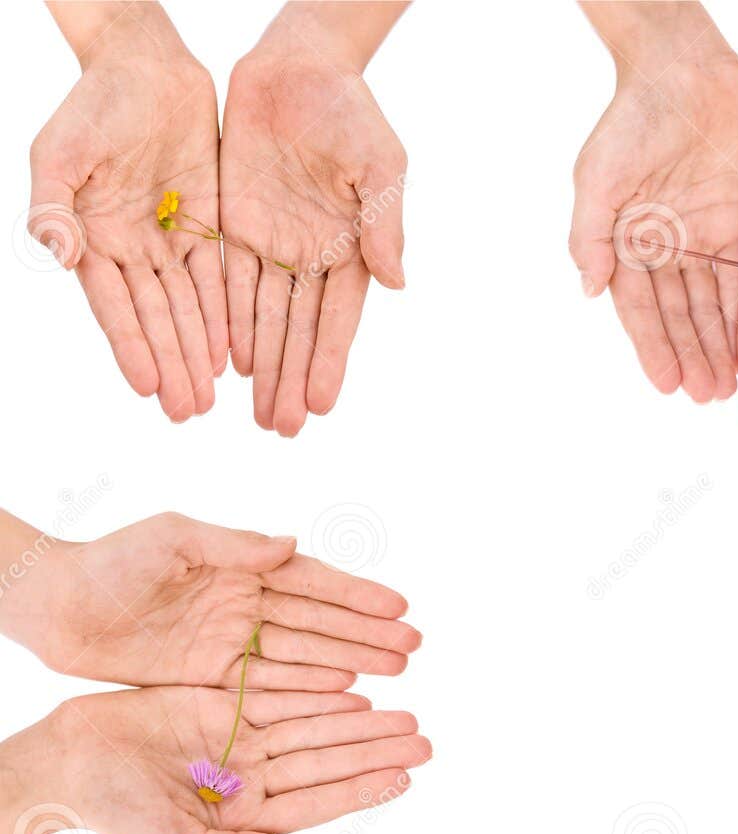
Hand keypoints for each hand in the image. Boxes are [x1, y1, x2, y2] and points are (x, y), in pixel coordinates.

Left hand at [0, 511, 418, 689]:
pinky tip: (347, 692)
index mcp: (240, 566)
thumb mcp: (171, 539)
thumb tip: (290, 545)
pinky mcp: (213, 676)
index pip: (311, 582)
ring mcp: (232, 642)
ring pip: (305, 654)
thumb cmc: (110, 561)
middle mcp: (245, 604)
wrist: (57, 606)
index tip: (398, 606)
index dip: (356, 595)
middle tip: (413, 645)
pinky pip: (273, 684)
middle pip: (319, 621)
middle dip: (368, 633)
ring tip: (396, 669)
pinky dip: (311, 688)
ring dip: (352, 660)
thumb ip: (232, 544)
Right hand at [25, 685, 427, 833]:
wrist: (65, 761)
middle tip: (423, 737)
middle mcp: (252, 778)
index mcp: (247, 815)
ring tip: (403, 712)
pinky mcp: (221, 705)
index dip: (362, 787)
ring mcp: (239, 740)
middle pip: (327, 760)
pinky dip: (316, 691)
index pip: (319, 801)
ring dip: (357, 720)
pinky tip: (354, 687)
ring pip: (312, 726)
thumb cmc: (113, 813)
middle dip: (374, 749)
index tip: (405, 776)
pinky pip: (279, 695)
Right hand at [30, 8, 225, 420]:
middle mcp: (135, 249)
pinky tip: (233, 355)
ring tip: (210, 399)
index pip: (115, 305)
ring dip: (199, 354)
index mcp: (95, 237)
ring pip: (191, 309)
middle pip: (158, 318)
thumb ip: (54, 205)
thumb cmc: (93, 105)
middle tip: (187, 411)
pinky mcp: (211, 228)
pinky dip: (227, 317)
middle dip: (172, 365)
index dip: (132, 345)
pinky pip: (222, 280)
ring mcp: (174, 241)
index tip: (145, 386)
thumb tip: (57, 254)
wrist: (146, 68)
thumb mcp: (60, 152)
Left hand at [221, 21, 405, 434]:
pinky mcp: (234, 223)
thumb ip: (383, 224)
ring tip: (258, 412)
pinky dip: (228, 321)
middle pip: (297, 330)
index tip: (321, 403)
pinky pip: (227, 280)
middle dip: (291, 380)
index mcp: (352, 250)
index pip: (337, 319)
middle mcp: (312, 256)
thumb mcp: (381, 166)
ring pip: (262, 316)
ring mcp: (273, 242)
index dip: (327, 361)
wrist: (298, 65)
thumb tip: (396, 281)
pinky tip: (229, 361)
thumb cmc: (352, 113)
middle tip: (282, 428)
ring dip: (262, 366)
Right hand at [571, 4, 737, 402]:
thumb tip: (589, 287)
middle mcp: (668, 250)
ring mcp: (706, 239)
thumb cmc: (631, 117)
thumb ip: (593, 233)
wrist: (682, 69)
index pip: (642, 309)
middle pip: (682, 315)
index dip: (654, 348)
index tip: (667, 386)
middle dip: (694, 356)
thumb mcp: (600, 175)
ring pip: (716, 305)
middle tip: (708, 396)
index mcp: (629, 244)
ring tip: (735, 385)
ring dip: (723, 345)